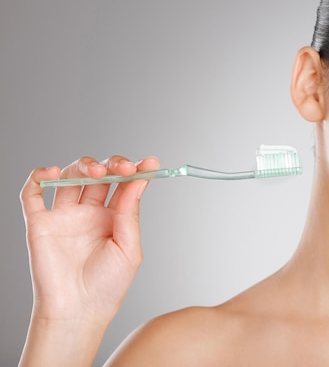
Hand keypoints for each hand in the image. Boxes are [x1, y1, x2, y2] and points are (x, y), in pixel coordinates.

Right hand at [20, 155, 158, 327]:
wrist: (78, 311)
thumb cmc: (107, 286)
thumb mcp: (129, 248)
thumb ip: (130, 213)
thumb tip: (139, 180)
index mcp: (113, 217)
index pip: (124, 185)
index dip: (137, 170)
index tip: (151, 162)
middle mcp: (88, 212)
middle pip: (99, 175)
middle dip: (113, 165)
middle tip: (125, 168)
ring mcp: (64, 216)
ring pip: (70, 176)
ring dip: (83, 166)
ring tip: (98, 172)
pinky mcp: (40, 223)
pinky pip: (32, 193)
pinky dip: (38, 177)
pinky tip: (52, 172)